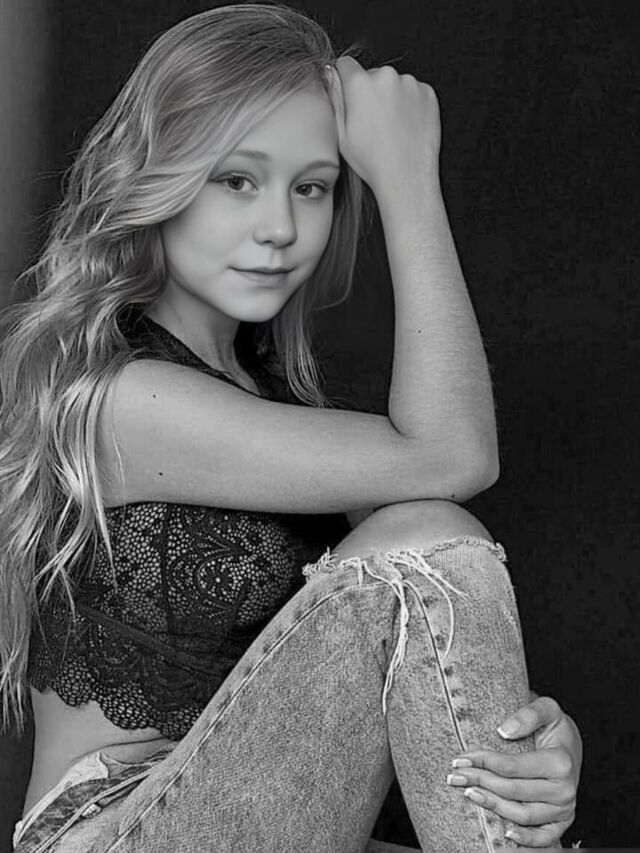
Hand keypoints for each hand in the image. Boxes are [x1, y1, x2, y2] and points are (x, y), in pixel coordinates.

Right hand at [325, 56, 440, 195]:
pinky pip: (413, 92)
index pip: (346, 65)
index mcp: (361, 84)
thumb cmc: (373, 162)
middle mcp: (387, 77)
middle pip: (372, 75)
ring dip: (391, 98)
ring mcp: (410, 84)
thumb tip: (331, 76)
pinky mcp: (427, 93)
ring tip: (391, 128)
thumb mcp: (341, 134)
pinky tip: (405, 127)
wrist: (407, 178)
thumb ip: (334, 99)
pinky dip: (410, 105)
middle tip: (373, 123)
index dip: (345, 81)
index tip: (350, 97)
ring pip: (394, 84)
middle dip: (370, 92)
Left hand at [447, 695, 581, 847]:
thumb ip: (528, 714)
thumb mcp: (547, 708)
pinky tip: (505, 833)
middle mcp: (565, 789)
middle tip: (454, 775)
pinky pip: (545, 838)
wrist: (572, 744)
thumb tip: (504, 731)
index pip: (511, 767)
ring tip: (468, 793)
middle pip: (512, 791)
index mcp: (559, 762)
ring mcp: (564, 808)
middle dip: (479, 781)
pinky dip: (527, 840)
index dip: (483, 762)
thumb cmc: (555, 725)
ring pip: (522, 815)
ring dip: (492, 806)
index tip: (460, 757)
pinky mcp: (563, 822)